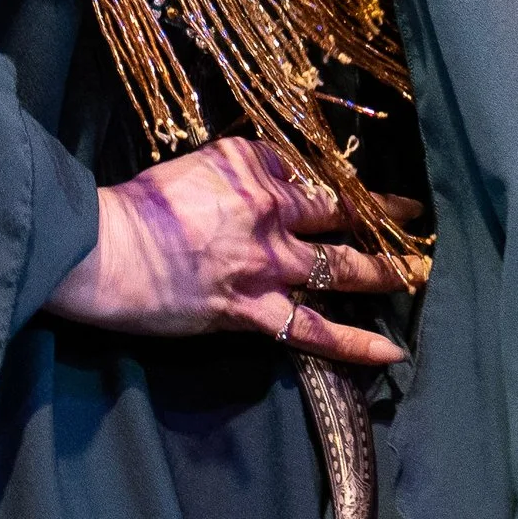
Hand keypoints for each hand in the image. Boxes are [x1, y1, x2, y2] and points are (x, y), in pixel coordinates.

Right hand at [46, 136, 418, 368]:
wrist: (102, 248)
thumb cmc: (133, 207)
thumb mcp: (188, 166)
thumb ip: (232, 172)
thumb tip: (261, 182)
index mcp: (250, 165)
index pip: (301, 168)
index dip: (323, 179)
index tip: (343, 189)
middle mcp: (269, 208)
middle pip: (338, 209)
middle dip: (381, 213)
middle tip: (413, 216)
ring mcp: (266, 262)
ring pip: (342, 266)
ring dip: (384, 271)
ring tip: (416, 274)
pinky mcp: (252, 310)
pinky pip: (316, 330)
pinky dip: (356, 345)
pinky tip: (391, 353)